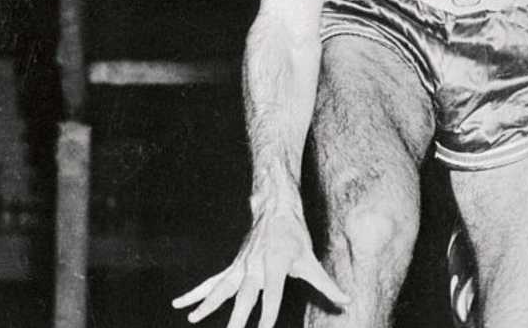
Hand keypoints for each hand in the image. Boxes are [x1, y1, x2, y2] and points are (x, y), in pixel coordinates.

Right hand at [171, 209, 349, 327]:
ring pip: (222, 288)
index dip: (268, 312)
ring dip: (207, 304)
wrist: (275, 210)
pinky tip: (180, 304)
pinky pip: (212, 281)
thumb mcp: (312, 259)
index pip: (272, 294)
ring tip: (193, 319)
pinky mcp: (233, 267)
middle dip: (237, 317)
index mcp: (275, 264)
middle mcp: (255, 266)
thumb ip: (326, 284)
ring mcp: (241, 266)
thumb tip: (348, 300)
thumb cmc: (296, 237)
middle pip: (244, 296)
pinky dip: (196, 293)